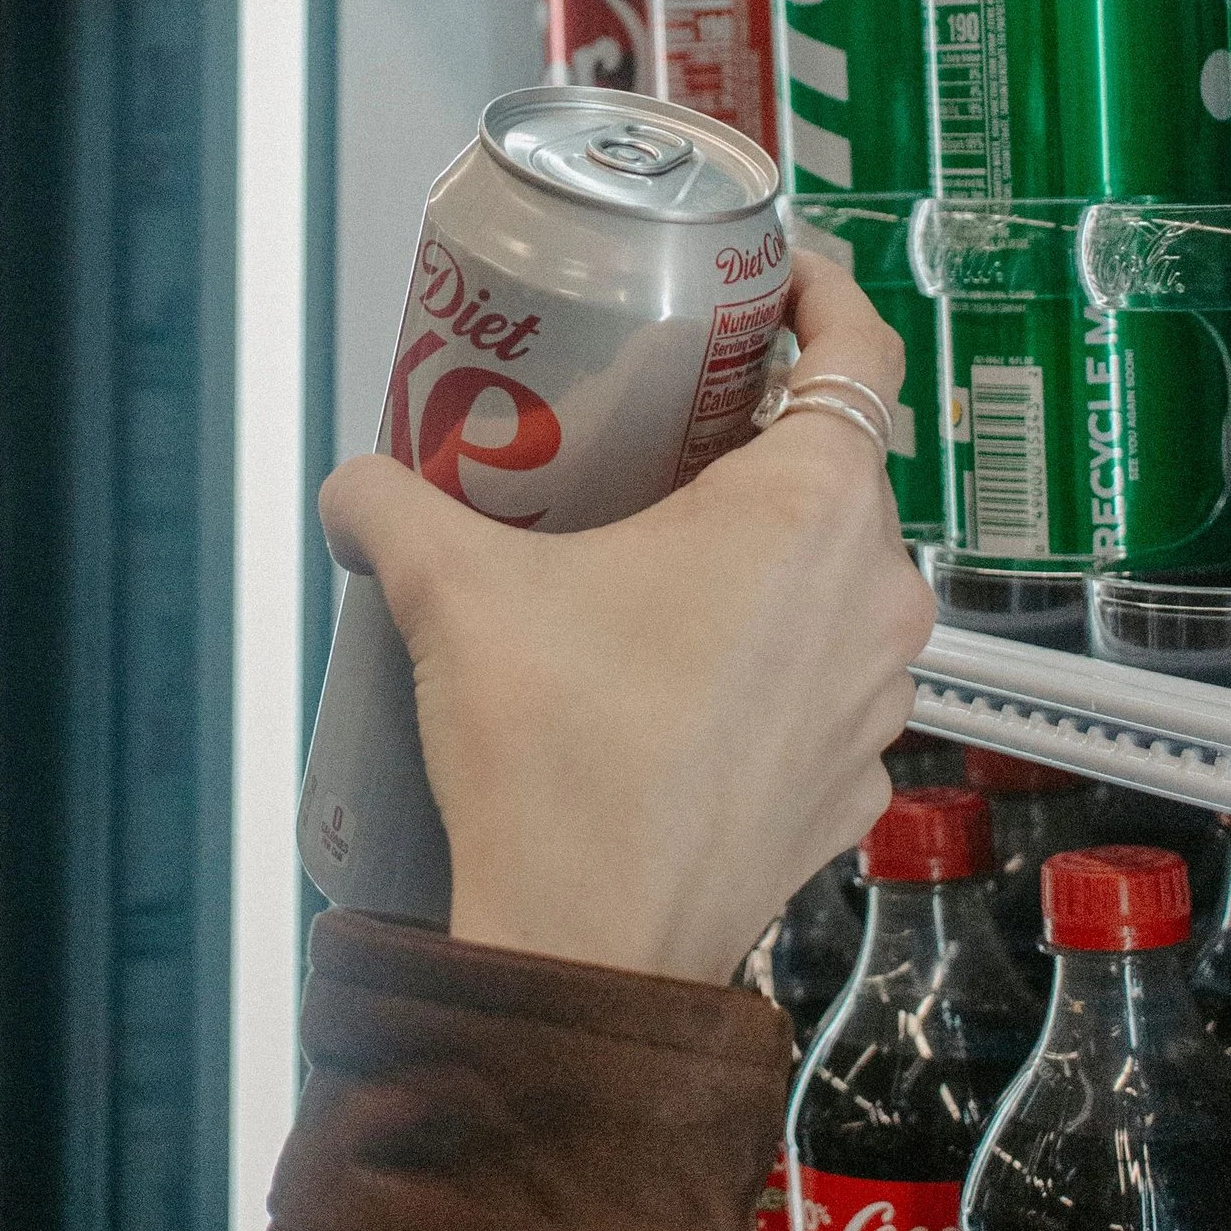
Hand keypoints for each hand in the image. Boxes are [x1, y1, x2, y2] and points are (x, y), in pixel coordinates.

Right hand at [318, 247, 937, 986]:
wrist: (585, 953)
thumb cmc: (555, 766)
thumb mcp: (452, 592)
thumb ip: (391, 504)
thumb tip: (355, 485)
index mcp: (813, 512)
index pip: (862, 349)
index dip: (821, 290)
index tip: (770, 276)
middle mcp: (875, 598)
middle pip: (835, 467)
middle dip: (749, 435)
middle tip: (654, 422)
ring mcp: (874, 701)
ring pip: (829, 579)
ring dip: (756, 553)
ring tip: (646, 550)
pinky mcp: (846, 784)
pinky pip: (816, 680)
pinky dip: (760, 655)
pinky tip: (665, 670)